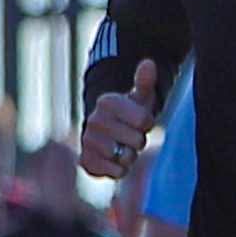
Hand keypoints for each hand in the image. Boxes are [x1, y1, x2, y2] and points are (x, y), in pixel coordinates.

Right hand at [79, 61, 158, 178]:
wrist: (105, 133)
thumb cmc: (127, 113)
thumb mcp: (139, 97)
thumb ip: (145, 82)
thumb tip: (149, 63)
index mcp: (107, 102)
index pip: (144, 121)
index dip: (147, 123)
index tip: (138, 120)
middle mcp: (94, 120)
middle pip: (138, 141)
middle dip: (138, 141)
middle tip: (130, 135)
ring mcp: (88, 141)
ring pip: (126, 158)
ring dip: (129, 155)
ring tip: (121, 146)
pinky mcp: (86, 161)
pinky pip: (115, 172)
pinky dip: (119, 169)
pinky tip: (114, 159)